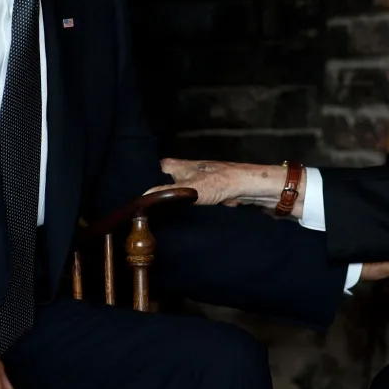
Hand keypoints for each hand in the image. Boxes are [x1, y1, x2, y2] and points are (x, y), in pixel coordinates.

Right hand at [150, 158, 299, 212]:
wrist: (254, 189)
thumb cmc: (222, 182)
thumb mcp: (190, 189)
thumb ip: (165, 194)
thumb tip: (140, 200)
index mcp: (177, 165)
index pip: (153, 170)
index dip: (143, 181)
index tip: (133, 198)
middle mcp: (186, 172)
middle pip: (165, 185)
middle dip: (158, 198)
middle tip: (145, 215)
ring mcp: (199, 183)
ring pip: (180, 197)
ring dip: (174, 207)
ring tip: (159, 222)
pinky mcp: (210, 195)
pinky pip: (194, 205)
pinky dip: (191, 212)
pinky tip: (185, 223)